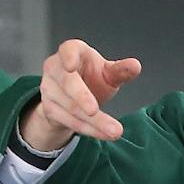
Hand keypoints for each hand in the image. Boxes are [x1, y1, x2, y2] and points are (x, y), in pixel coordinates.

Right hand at [20, 38, 139, 149]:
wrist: (72, 98)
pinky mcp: (48, 108)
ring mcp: (48, 88)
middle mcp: (55, 68)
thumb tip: (135, 66)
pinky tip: (103, 133)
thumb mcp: (108, 73)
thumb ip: (121, 70)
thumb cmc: (91, 77)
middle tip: (94, 110)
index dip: (69, 57)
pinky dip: (89, 129)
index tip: (71, 66)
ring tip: (114, 131)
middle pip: (68, 83)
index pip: (68, 50)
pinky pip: (70, 121)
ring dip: (94, 121)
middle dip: (81, 98)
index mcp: (72, 51)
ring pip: (71, 108)